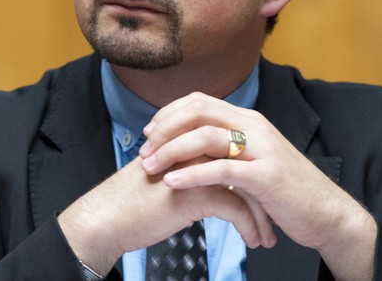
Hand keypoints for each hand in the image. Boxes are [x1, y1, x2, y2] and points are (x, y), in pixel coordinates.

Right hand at [58, 155, 274, 275]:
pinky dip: (249, 227)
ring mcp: (196, 168)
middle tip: (274, 217)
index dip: (251, 174)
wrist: (106, 218)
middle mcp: (195, 149)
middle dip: (264, 195)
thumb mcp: (164, 176)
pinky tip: (251, 241)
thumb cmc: (130, 202)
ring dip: (261, 215)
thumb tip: (213, 179)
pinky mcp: (196, 191)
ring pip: (247, 187)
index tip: (264, 198)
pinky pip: (237, 208)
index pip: (234, 151)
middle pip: (245, 166)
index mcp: (187, 141)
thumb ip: (187, 168)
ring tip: (266, 236)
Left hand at [139, 92, 375, 278]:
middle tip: (143, 149)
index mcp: (249, 120)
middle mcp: (255, 127)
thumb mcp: (253, 160)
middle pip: (198, 112)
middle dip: (164, 129)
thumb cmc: (285, 191)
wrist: (327, 214)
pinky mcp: (266, 176)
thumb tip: (190, 144)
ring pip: (205, 137)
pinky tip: (172, 183)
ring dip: (170, 151)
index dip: (169, 113)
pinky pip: (221, 170)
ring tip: (149, 166)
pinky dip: (192, 175)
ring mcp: (262, 150)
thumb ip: (227, 147)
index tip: (148, 132)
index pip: (200, 101)